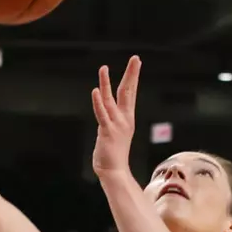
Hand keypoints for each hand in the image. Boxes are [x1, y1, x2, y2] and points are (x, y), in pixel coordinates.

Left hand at [90, 56, 140, 177]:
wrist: (114, 172)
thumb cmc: (114, 155)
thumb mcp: (116, 134)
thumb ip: (112, 122)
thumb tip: (108, 114)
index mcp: (127, 118)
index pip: (130, 93)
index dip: (132, 77)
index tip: (136, 62)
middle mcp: (123, 119)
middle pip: (127, 91)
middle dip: (131, 74)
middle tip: (135, 59)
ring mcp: (115, 125)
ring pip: (110, 99)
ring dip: (106, 83)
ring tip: (103, 68)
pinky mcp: (106, 131)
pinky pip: (101, 114)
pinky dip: (98, 102)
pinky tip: (95, 91)